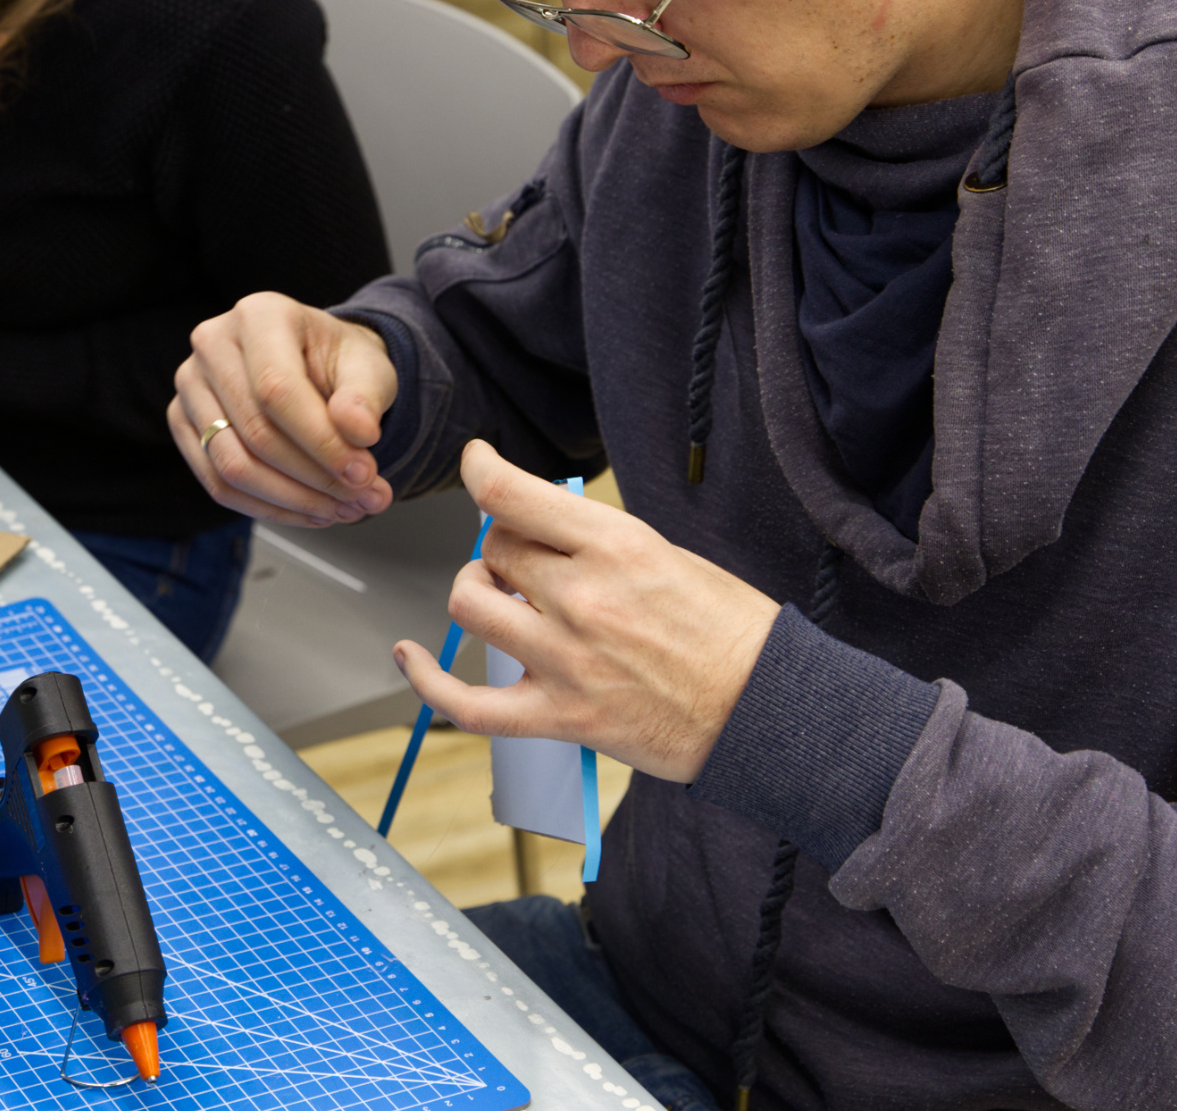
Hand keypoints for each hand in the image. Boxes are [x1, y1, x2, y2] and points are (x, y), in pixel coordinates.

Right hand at [168, 292, 397, 527]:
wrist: (311, 364)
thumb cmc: (337, 362)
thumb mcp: (368, 368)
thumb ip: (365, 398)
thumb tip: (359, 433)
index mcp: (258, 314)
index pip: (278, 390)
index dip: (321, 441)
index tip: (363, 475)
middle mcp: (212, 343)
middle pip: (255, 432)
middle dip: (314, 478)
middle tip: (362, 500)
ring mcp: (190, 384)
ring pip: (232, 466)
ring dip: (292, 501)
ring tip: (342, 510)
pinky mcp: (183, 422)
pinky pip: (217, 483)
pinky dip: (268, 508)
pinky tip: (308, 512)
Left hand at [393, 439, 780, 781]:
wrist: (769, 711)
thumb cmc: (732, 634)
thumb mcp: (669, 555)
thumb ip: (597, 541)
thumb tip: (537, 528)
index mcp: (616, 546)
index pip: (514, 494)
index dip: (481, 471)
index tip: (475, 463)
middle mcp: (584, 597)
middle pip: (494, 550)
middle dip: (502, 549)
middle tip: (525, 563)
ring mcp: (568, 659)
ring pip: (471, 606)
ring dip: (476, 595)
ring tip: (498, 600)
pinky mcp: (562, 716)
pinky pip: (467, 704)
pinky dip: (427, 680)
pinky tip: (410, 657)